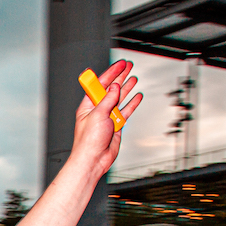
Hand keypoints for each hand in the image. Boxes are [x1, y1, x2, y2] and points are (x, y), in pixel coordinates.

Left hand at [70, 60, 141, 178]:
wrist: (94, 160)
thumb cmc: (88, 141)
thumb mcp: (97, 115)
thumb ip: (107, 100)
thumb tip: (114, 88)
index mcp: (88, 105)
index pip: (100, 84)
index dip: (111, 73)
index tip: (120, 64)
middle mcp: (97, 109)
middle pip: (111, 89)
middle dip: (119, 76)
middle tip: (128, 66)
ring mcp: (107, 117)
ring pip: (119, 99)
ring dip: (126, 88)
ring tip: (133, 78)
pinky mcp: (116, 125)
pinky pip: (125, 111)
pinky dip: (132, 103)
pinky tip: (137, 96)